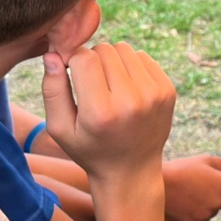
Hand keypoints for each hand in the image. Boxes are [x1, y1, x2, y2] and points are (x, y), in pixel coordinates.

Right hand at [42, 41, 176, 185]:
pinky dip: (130, 66)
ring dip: (112, 60)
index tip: (71, 73)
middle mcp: (130, 101)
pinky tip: (126, 88)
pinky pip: (142, 57)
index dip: (72, 60)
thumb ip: (52, 90)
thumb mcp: (60, 128)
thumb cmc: (89, 149)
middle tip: (91, 84)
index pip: (83, 58)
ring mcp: (154, 95)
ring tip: (108, 85)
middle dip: (92, 60)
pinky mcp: (168, 90)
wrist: (132, 171)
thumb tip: (53, 54)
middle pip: (104, 50)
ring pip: (124, 49)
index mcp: (100, 112)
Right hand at [163, 153, 220, 220]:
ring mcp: (208, 213)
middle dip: (217, 194)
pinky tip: (185, 202)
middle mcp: (219, 201)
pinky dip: (195, 212)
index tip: (213, 180)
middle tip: (199, 185)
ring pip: (213, 209)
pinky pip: (201, 217)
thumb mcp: (205, 160)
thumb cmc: (183, 168)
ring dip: (207, 203)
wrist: (159, 184)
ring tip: (189, 192)